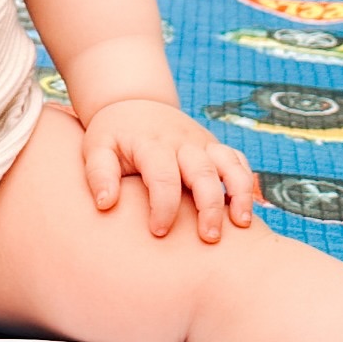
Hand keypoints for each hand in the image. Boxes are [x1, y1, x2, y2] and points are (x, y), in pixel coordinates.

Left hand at [81, 100, 255, 241]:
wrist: (134, 103)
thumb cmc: (113, 134)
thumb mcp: (97, 148)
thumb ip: (100, 174)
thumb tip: (105, 204)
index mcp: (152, 144)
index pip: (164, 177)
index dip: (164, 207)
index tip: (158, 232)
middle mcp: (182, 142)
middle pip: (203, 172)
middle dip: (209, 206)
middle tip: (208, 238)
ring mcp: (202, 143)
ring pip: (229, 164)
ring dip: (239, 193)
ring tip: (242, 224)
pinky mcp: (213, 146)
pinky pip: (238, 160)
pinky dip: (246, 181)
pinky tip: (244, 209)